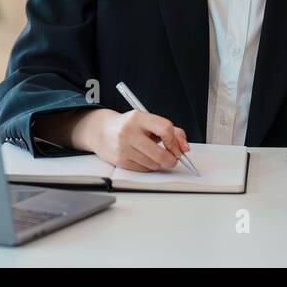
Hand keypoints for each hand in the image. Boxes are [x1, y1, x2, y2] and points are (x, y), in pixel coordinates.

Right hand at [75, 108, 189, 171]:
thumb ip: (171, 131)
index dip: (175, 141)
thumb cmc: (129, 125)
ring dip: (158, 162)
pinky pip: (144, 169)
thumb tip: (185, 147)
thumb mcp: (148, 121)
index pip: (166, 129)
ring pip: (154, 164)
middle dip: (171, 159)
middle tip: (173, 158)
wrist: (102, 131)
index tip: (176, 146)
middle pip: (161, 153)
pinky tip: (142, 157)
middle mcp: (130, 132)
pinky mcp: (120, 161)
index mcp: (139, 117)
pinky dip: (148, 166)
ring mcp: (124, 147)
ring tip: (152, 154)